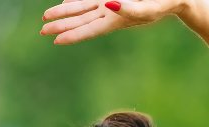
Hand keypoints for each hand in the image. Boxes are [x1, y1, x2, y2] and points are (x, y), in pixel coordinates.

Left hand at [39, 0, 181, 44]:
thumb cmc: (166, 2)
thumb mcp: (150, 6)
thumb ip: (131, 8)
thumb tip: (109, 4)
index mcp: (119, 19)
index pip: (90, 29)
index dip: (72, 34)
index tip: (55, 40)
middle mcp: (112, 13)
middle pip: (82, 20)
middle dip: (62, 25)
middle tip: (42, 31)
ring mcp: (112, 5)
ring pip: (83, 9)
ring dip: (65, 14)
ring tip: (48, 19)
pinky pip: (91, 1)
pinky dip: (77, 3)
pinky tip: (69, 3)